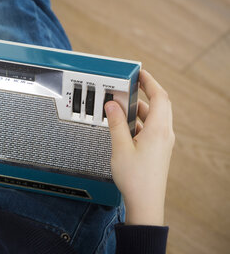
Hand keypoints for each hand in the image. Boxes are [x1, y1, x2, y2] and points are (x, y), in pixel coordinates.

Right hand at [105, 70, 174, 225]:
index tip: (140, 73)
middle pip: (161, 104)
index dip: (150, 82)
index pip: (159, 97)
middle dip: (147, 91)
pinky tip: (126, 124)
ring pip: (156, 117)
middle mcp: (164, 134)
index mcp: (158, 130)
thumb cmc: (135, 178)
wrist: (145, 203)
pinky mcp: (158, 150)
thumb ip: (116, 123)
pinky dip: (140, 121)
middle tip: (133, 84)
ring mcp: (162, 143)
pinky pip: (152, 128)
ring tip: (124, 104)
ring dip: (141, 108)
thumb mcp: (120, 147)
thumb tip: (112, 105)